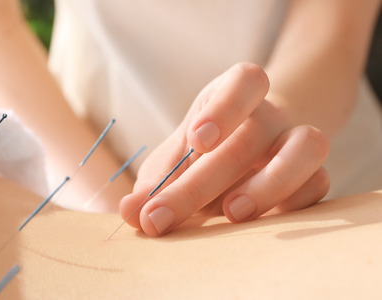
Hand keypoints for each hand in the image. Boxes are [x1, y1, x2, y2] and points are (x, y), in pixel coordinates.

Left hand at [120, 62, 329, 236]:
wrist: (250, 147)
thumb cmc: (203, 152)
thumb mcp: (174, 160)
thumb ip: (155, 184)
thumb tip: (129, 212)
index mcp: (233, 95)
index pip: (246, 80)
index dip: (225, 107)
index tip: (196, 140)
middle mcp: (270, 113)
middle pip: (253, 133)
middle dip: (203, 181)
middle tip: (162, 216)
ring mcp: (297, 140)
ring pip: (306, 148)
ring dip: (269, 184)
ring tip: (232, 213)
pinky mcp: (313, 173)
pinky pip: (318, 183)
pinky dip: (293, 204)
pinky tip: (259, 224)